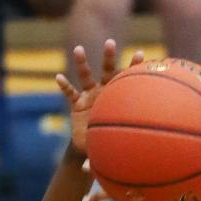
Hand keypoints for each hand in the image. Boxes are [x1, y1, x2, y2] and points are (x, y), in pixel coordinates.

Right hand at [56, 40, 135, 154]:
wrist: (95, 148)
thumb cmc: (112, 145)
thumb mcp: (120, 146)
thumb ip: (125, 149)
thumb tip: (128, 158)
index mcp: (119, 100)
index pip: (128, 81)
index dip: (134, 68)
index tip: (142, 54)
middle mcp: (105, 93)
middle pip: (107, 71)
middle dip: (109, 57)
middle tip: (110, 43)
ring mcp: (90, 97)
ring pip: (85, 77)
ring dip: (82, 64)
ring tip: (78, 50)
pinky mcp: (77, 104)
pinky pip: (70, 93)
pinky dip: (65, 86)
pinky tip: (59, 77)